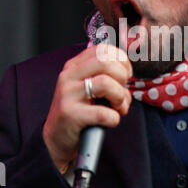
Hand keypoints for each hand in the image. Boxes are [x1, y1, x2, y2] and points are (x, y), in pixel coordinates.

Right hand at [42, 44, 132, 170]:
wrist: (57, 138)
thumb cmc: (80, 111)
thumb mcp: (88, 87)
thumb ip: (105, 75)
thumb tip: (129, 71)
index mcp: (74, 66)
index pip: (103, 50)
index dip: (122, 61)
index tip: (126, 75)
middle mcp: (69, 76)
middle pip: (106, 62)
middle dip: (123, 78)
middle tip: (121, 93)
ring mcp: (68, 95)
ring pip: (106, 83)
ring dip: (120, 97)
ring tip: (117, 107)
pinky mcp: (70, 114)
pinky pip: (103, 113)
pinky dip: (114, 118)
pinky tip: (110, 121)